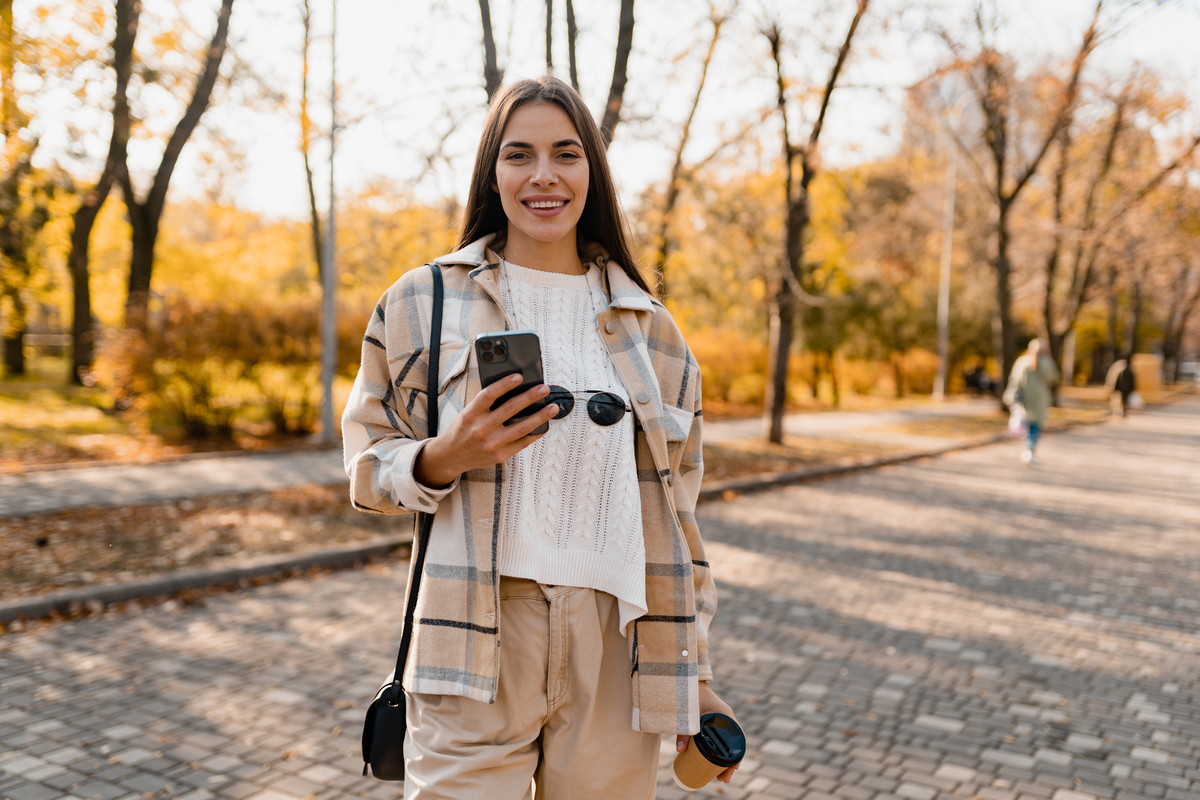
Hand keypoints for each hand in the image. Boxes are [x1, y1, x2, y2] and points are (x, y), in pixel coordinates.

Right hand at [414, 374, 558, 487]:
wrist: (451, 456)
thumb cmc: (462, 430)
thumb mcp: (467, 413)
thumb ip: (485, 404)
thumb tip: (513, 390)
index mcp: (471, 415)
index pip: (489, 395)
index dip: (504, 384)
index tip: (519, 376)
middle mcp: (481, 429)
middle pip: (510, 409)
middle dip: (529, 397)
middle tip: (544, 389)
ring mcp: (491, 444)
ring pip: (521, 427)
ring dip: (540, 416)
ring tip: (552, 408)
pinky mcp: (500, 455)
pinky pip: (522, 443)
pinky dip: (535, 433)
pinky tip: (544, 425)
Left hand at [676, 682, 740, 784]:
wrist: (686, 679)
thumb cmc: (689, 692)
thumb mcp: (688, 712)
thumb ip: (683, 730)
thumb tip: (679, 751)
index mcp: (725, 714)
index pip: (737, 737)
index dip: (737, 754)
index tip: (733, 768)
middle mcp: (725, 719)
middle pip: (734, 745)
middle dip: (730, 764)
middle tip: (723, 779)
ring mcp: (720, 721)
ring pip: (727, 744)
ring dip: (725, 760)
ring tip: (720, 777)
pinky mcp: (712, 723)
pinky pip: (721, 739)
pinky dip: (720, 752)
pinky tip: (715, 764)